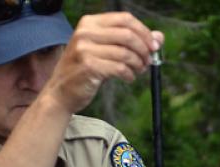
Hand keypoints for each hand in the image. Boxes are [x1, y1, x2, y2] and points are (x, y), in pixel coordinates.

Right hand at [43, 12, 163, 113]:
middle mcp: (85, 32)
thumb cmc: (84, 70)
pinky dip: (129, 74)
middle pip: (127, 34)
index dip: (144, 31)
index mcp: (89, 23)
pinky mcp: (88, 67)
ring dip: (138, 64)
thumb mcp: (104, 50)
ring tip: (138, 71)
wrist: (60, 92)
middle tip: (148, 60)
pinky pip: (119, 68)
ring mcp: (85, 49)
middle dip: (143, 49)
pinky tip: (128, 78)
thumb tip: (159, 37)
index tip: (154, 45)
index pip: (125, 19)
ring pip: (125, 53)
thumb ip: (129, 42)